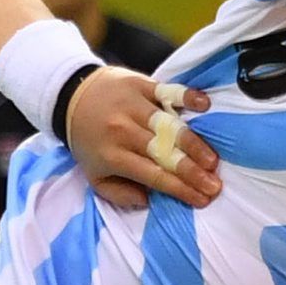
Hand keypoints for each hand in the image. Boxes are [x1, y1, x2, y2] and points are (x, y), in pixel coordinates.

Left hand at [63, 67, 218, 210]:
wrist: (70, 95)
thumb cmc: (89, 140)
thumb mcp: (94, 176)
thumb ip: (120, 194)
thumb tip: (150, 200)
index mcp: (112, 155)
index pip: (153, 175)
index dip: (179, 189)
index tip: (202, 200)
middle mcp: (123, 130)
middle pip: (164, 153)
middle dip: (192, 172)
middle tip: (215, 185)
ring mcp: (133, 105)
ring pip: (170, 126)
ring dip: (194, 143)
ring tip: (213, 160)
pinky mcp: (140, 84)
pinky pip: (168, 91)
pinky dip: (187, 96)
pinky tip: (205, 105)